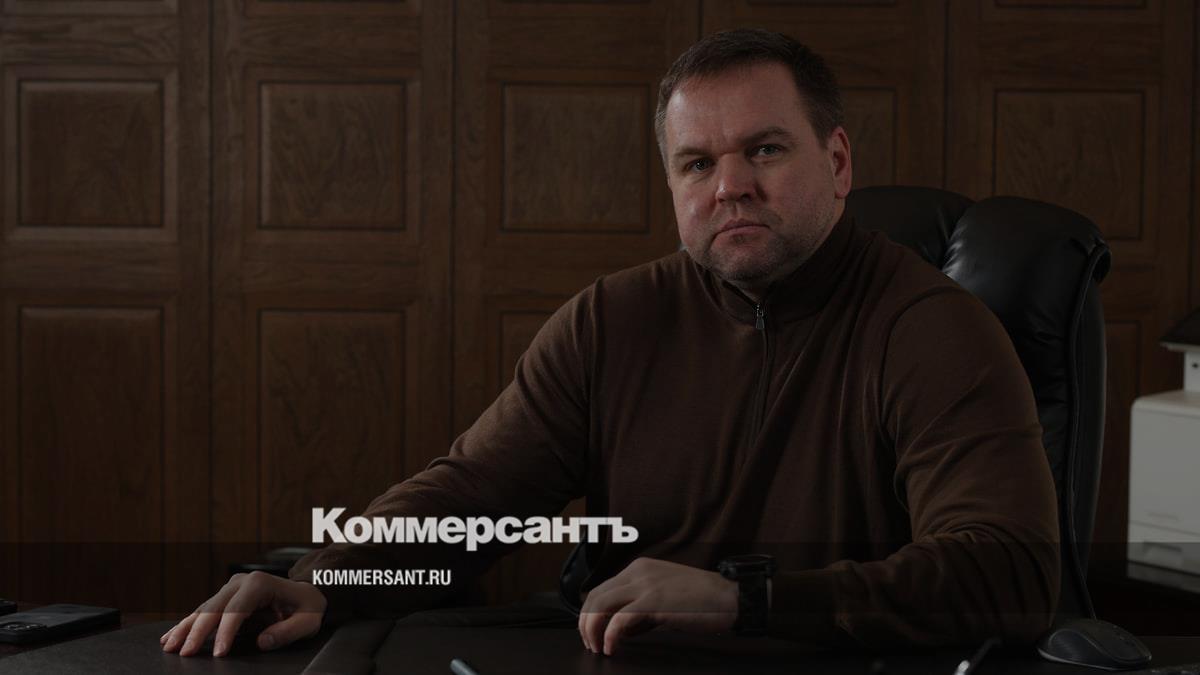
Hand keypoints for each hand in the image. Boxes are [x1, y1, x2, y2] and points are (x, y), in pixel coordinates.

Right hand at [161, 572, 326, 656]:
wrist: (306, 594)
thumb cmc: (307, 607)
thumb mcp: (307, 621)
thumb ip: (288, 631)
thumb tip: (263, 641)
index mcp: (261, 583)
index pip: (237, 609)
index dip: (226, 632)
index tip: (219, 653)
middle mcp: (241, 582)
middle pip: (214, 608)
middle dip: (198, 631)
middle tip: (185, 653)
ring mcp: (231, 588)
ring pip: (203, 609)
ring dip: (185, 628)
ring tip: (169, 645)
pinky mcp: (226, 597)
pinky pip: (204, 611)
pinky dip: (188, 624)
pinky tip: (171, 636)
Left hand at [578, 557, 736, 655]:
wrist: (730, 597)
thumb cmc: (702, 600)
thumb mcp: (664, 596)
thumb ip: (640, 607)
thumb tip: (621, 629)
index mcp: (639, 568)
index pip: (601, 588)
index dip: (590, 613)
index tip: (591, 632)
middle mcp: (638, 572)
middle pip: (595, 596)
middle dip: (586, 622)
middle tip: (590, 643)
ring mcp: (646, 585)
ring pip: (601, 605)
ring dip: (592, 629)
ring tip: (598, 647)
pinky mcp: (654, 601)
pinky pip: (620, 619)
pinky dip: (610, 636)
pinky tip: (612, 647)